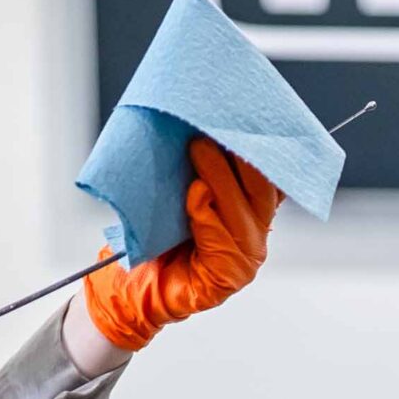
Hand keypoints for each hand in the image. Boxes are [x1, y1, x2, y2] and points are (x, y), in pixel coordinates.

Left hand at [80, 138, 284, 353]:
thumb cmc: (154, 233)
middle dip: (242, 155)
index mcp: (251, 210)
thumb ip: (200, 165)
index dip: (264, 146)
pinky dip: (207, 216)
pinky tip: (195, 195)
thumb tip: (200, 118)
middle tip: (217, 125)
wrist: (129, 283)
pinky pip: (222, 243)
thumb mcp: (180, 189)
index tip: (249, 115)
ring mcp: (244, 259)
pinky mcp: (227, 279)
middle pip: (262, 190)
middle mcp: (254, 234)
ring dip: (220, 178)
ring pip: (242, 213)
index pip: (270, 175)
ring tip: (199, 148)